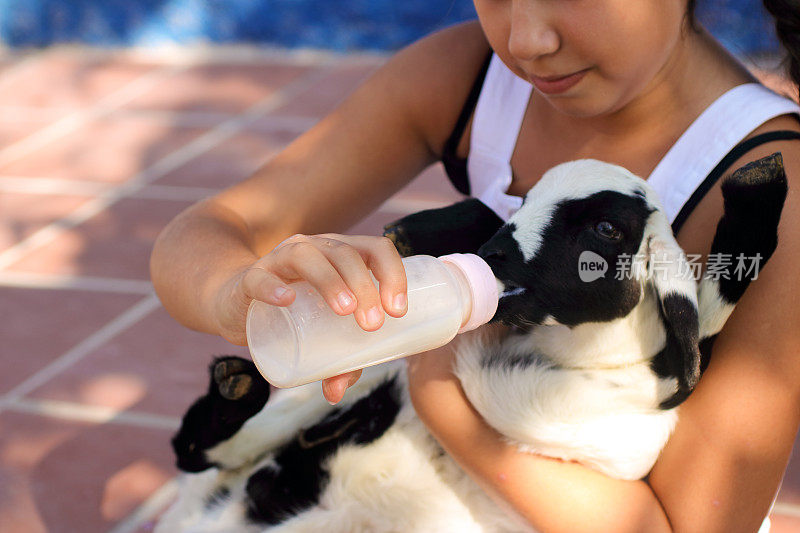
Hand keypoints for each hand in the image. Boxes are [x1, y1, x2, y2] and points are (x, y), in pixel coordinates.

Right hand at [210, 233, 408, 402]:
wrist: (238, 303)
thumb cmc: (294, 314)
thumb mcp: (321, 335)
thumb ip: (339, 361)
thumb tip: (336, 393)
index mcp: (342, 254)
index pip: (376, 249)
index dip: (393, 273)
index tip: (398, 311)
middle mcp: (315, 247)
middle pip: (345, 254)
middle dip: (365, 286)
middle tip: (373, 323)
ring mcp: (280, 258)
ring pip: (307, 256)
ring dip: (330, 281)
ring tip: (345, 311)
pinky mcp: (250, 277)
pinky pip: (260, 277)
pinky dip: (274, 287)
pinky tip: (287, 300)